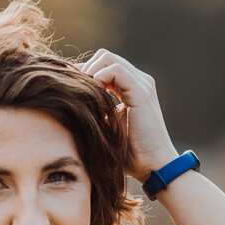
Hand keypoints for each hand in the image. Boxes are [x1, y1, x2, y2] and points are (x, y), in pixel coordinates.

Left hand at [80, 49, 177, 184]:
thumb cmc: (131, 154)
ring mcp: (142, 84)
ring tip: (83, 93)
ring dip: (90, 72)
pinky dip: (100, 77)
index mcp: (131, 88)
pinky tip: (93, 94)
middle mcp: (138, 81)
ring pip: (108, 58)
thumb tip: (73, 106)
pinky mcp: (142, 92)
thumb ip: (97, 112)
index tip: (71, 89)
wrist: (153, 166)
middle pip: (104, 57)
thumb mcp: (108, 128)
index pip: (104, 65)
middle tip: (74, 90)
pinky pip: (116, 70)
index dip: (85, 73)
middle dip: (85, 69)